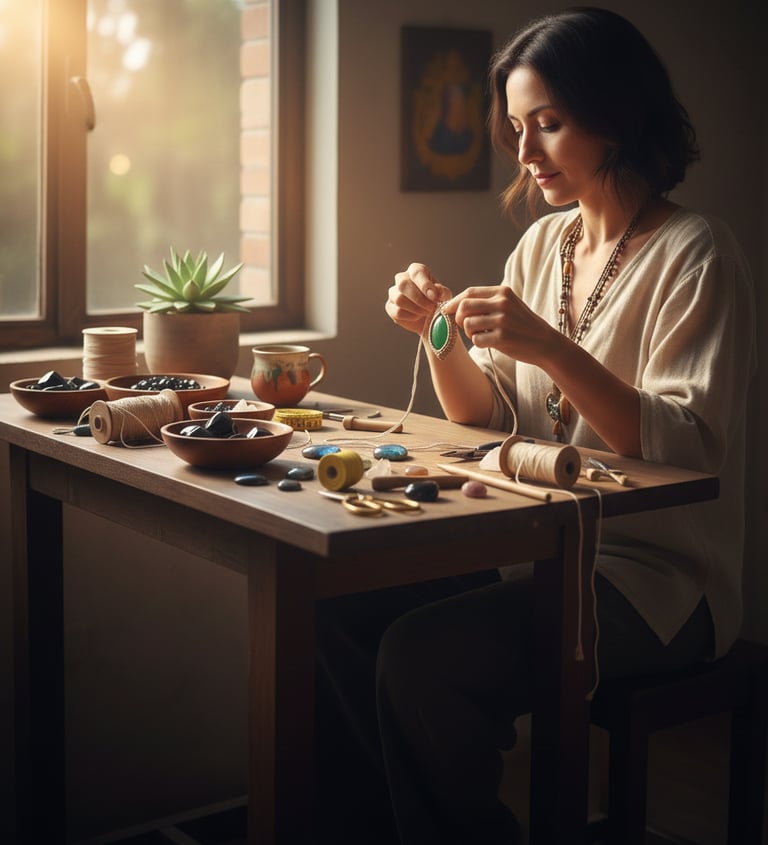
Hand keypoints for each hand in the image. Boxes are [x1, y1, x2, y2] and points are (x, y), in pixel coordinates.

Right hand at [386, 263, 453, 335]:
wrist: (428, 317)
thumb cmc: (436, 301)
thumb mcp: (444, 296)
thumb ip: (442, 292)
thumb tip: (437, 291)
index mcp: (416, 270)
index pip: (416, 272)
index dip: (425, 284)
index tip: (434, 296)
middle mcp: (402, 278)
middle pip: (403, 284)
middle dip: (419, 299)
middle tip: (431, 308)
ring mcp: (393, 292)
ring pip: (399, 299)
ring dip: (415, 308)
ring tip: (426, 312)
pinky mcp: (390, 306)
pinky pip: (397, 311)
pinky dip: (410, 316)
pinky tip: (417, 316)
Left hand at [443, 285, 557, 364]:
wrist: (545, 342)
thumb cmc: (523, 325)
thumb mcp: (510, 305)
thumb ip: (487, 302)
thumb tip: (456, 305)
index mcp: (503, 292)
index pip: (469, 292)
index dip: (455, 302)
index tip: (448, 310)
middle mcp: (502, 303)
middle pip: (464, 306)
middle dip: (458, 318)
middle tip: (464, 326)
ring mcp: (502, 320)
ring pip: (467, 324)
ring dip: (469, 332)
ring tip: (480, 334)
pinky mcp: (502, 337)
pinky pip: (476, 340)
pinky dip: (478, 343)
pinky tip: (489, 342)